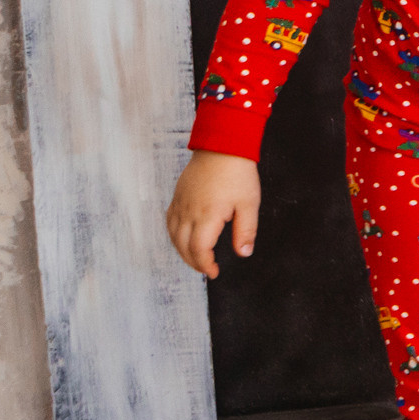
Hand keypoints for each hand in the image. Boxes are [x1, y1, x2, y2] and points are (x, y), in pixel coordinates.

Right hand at [166, 152, 261, 278]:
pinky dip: (174, 235)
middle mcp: (188, 212)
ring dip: (182, 251)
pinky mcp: (177, 196)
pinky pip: (169, 221)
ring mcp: (180, 203)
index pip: (199, 249)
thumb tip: (243, 253)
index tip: (214, 272)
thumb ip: (245, 231)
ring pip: (173, 235)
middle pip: (183, 246)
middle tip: (206, 269)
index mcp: (207, 216)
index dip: (205, 264)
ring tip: (195, 259)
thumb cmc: (237, 173)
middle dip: (193, 262)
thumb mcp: (249, 204)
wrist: (222, 146)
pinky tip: (183, 239)